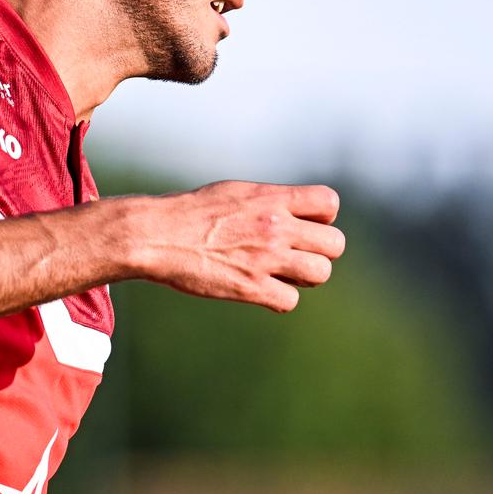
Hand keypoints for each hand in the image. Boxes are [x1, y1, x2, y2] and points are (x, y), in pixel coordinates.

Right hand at [128, 181, 344, 311]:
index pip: (329, 203)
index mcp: (272, 199)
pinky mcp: (250, 287)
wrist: (157, 235)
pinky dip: (279, 299)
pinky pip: (290, 301)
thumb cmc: (193, 212)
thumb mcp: (237, 193)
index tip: (303, 226)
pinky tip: (261, 290)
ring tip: (280, 274)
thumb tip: (295, 210)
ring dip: (304, 277)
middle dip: (319, 252)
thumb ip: (271, 201)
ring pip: (320, 274)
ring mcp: (265, 258)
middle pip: (335, 244)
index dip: (322, 218)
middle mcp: (275, 226)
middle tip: (295, 256)